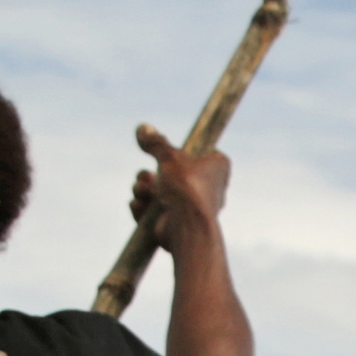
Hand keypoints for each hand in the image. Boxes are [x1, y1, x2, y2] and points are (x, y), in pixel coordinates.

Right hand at [130, 126, 226, 249]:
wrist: (187, 227)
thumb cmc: (186, 187)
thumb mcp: (169, 157)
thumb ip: (156, 143)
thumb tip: (142, 128)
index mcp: (216, 167)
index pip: (201, 152)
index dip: (182, 152)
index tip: (169, 153)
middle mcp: (207, 187)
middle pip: (170, 173)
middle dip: (150, 174)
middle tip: (146, 177)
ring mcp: (190, 207)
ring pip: (159, 192)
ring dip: (143, 190)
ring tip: (143, 192)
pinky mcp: (175, 223)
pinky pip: (153, 212)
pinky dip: (143, 209)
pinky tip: (139, 206)